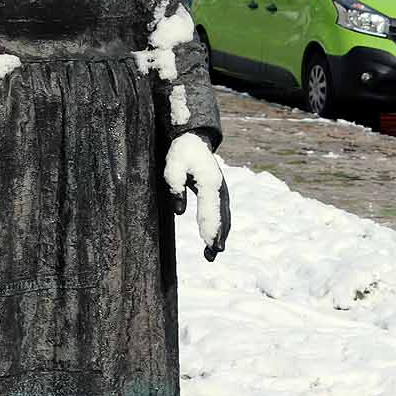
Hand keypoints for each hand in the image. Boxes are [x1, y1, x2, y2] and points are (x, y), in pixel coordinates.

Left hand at [164, 132, 230, 260]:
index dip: (211, 229)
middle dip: (217, 236)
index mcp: (210, 182)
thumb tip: (179, 212)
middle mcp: (220, 189)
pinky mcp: (219, 194)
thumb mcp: (172, 167)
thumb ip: (175, 188)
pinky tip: (215, 239)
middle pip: (221, 217)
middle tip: (213, 255)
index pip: (211, 210)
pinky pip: (221, 213)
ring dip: (220, 235)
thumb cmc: (181, 154)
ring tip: (213, 253)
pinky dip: (220, 227)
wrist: (193, 141)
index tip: (212, 245)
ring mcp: (222, 192)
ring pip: (224, 217)